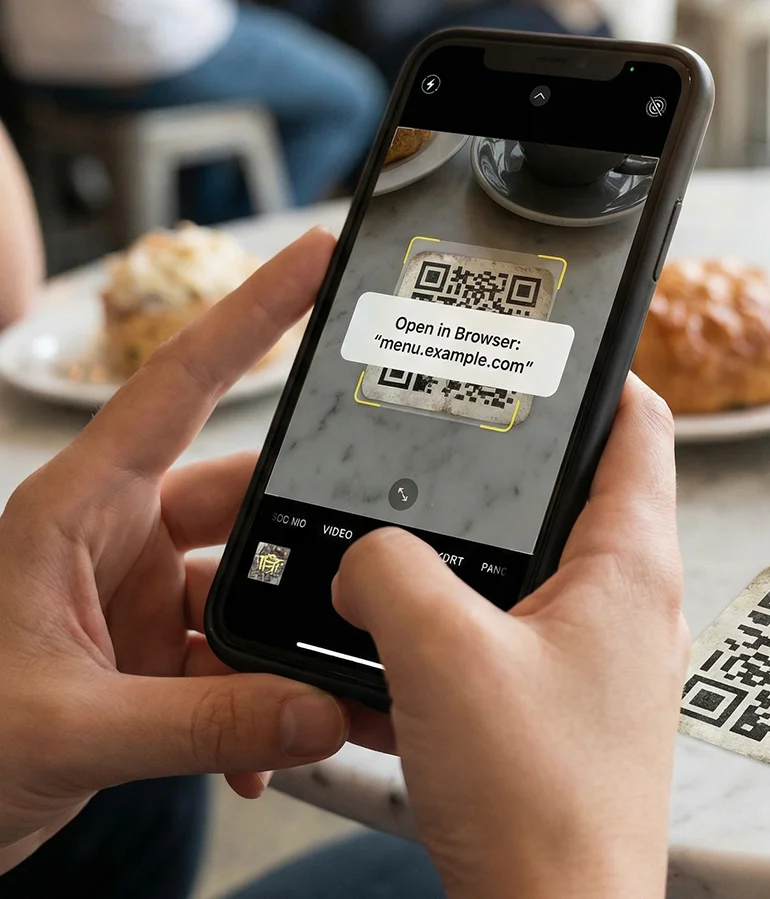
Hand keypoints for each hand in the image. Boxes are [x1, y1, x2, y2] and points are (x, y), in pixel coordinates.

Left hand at [0, 230, 348, 871]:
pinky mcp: (148, 651)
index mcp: (77, 508)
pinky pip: (231, 657)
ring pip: (246, 589)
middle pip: (244, 501)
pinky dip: (261, 701)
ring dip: (287, 644)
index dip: (252, 311)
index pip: (180, 384)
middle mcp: (113, 537)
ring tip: (334, 683)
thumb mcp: (68, 729)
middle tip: (377, 563)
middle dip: (311, 538)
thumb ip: (204, 726)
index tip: (314, 259)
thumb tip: (321, 710)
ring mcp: (133, 594)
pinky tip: (271, 750)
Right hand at [336, 377, 686, 898]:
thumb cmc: (544, 803)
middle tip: (436, 454)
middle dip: (492, 480)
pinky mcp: (555, 712)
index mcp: (629, 567)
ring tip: (390, 562)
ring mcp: (592, 663)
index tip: (551, 348)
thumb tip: (361, 559)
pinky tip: (378, 668)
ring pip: (517, 579)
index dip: (598, 374)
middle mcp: (624, 607)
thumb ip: (388, 575)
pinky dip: (440, 647)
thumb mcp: (443, 656)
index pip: (638, 427)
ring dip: (452, 572)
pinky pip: (493, 651)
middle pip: (565, 500)